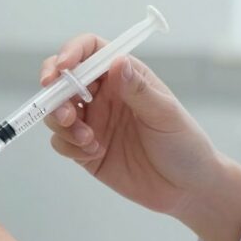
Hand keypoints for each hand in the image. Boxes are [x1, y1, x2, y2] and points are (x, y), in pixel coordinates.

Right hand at [39, 35, 240, 240]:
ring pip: (56, 111)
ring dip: (62, 124)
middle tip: (65, 114)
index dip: (71, 52)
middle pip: (62, 79)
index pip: (89, 51)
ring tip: (88, 140)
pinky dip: (69, 146)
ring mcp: (92, 122)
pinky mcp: (84, 149)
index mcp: (124, 77)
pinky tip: (94, 154)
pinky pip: (60, 141)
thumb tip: (117, 62)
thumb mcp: (165, 115)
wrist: (186, 190)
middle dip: (54, 92)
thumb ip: (138, 90)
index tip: (62, 68)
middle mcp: (103, 95)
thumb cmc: (185, 145)